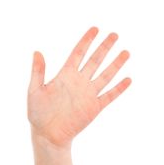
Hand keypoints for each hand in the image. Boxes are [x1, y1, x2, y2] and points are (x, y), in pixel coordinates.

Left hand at [27, 26, 131, 148]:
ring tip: (126, 52)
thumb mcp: (35, 91)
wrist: (48, 135)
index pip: (78, 53)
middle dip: (105, 47)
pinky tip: (128, 79)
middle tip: (114, 34)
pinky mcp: (94, 107)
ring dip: (116, 64)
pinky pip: (109, 96)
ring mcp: (88, 94)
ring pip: (105, 75)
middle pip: (95, 60)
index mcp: (65, 75)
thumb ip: (38, 72)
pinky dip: (118, 88)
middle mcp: (79, 82)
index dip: (86, 41)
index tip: (95, 29)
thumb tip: (36, 51)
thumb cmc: (38, 114)